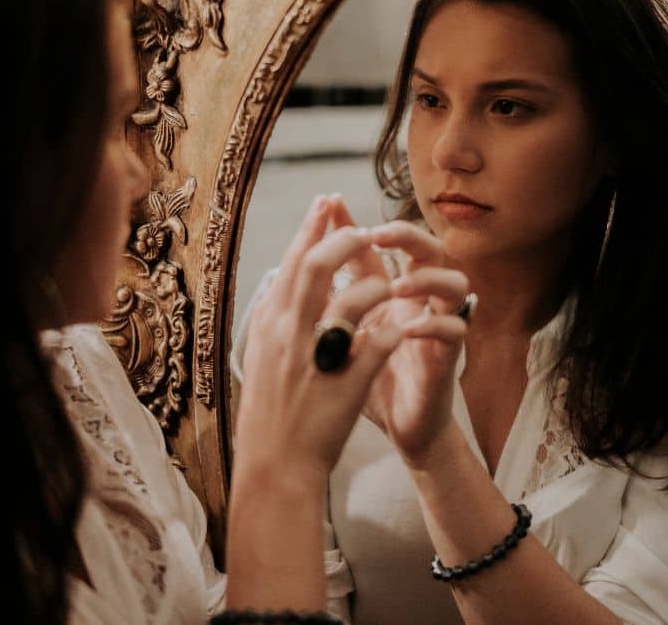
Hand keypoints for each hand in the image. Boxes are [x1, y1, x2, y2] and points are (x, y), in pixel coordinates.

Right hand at [236, 195, 404, 485]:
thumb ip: (274, 316)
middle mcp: (288, 333)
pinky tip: (407, 323)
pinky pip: (379, 342)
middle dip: (344, 239)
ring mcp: (317, 357)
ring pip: (351, 299)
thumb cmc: (269, 412)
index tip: (327, 202)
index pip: (291, 261)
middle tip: (365, 228)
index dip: (312, 227)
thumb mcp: (260, 354)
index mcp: (269, 324)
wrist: (274, 465)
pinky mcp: (347, 383)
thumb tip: (281, 280)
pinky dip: (395, 327)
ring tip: (391, 283)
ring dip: (375, 283)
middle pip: (317, 267)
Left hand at [328, 201, 469, 466]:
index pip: (385, 245)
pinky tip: (408, 328)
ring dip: (427, 279)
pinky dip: (433, 324)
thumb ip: (331, 298)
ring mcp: (439, 327)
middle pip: (432, 249)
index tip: (333, 203)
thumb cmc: (370, 379)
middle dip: (407, 235)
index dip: (358, 221)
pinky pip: (455, 331)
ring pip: (455, 284)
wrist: (398, 429)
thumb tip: (298, 262)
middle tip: (377, 235)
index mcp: (394, 292)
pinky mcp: (448, 359)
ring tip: (396, 286)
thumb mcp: (343, 333)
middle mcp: (422, 302)